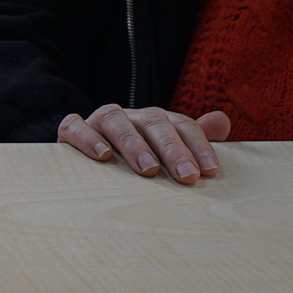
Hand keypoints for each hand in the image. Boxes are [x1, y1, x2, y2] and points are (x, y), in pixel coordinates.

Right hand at [58, 104, 230, 184]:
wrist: (86, 160)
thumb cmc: (135, 163)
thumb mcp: (166, 153)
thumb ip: (193, 139)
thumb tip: (223, 120)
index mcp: (155, 121)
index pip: (181, 124)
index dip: (197, 145)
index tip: (209, 172)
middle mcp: (129, 116)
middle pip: (153, 123)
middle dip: (172, 149)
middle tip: (187, 176)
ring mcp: (98, 122)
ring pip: (115, 120)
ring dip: (133, 144)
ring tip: (148, 170)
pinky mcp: (70, 132)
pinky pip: (74, 126)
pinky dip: (87, 138)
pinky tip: (103, 156)